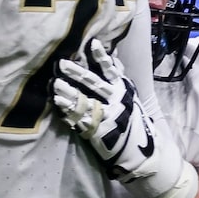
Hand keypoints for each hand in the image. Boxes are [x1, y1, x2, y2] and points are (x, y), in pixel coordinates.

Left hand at [52, 38, 197, 197]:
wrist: (144, 154)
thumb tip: (110, 61)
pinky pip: (80, 118)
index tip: (92, 43)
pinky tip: (58, 103)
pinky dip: (68, 111)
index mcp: (125, 91)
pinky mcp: (101, 131)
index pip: (112, 70)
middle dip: (76, 72)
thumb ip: (118, 84)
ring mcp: (109, 116)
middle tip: (61, 63)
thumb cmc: (134, 125)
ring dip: (68, 91)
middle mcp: (118, 101)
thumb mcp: (131, 101)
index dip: (102, 57)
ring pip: (84, 100)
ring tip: (54, 83)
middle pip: (93, 83)